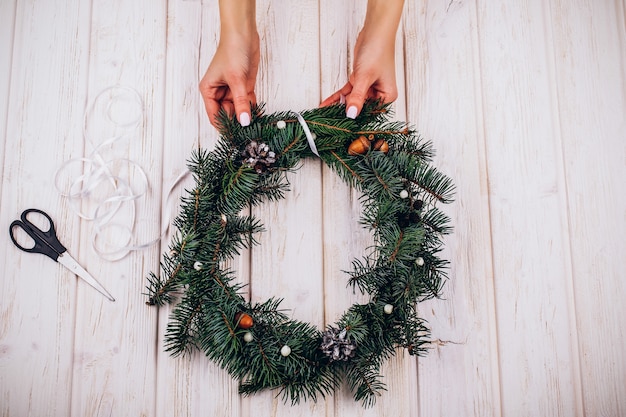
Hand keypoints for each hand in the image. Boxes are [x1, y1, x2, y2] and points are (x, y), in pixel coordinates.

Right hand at [200, 0, 258, 126]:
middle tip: (248, 133)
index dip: (223, 127)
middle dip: (237, 123)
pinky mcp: (244, 87)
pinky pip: (247, 103)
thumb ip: (241, 103)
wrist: (244, 35)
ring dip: (246, 117)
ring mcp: (232, 90)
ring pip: (238, 110)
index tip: (234, 137)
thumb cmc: (232, 52)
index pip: (214, 116)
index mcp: (209, 90)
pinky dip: (253, 110)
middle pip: (227, 115)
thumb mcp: (236, 80)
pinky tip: (259, 117)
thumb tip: (244, 122)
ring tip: (255, 127)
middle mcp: (219, 92)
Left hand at [320, 0, 404, 118]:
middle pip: (360, 107)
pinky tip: (326, 103)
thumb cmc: (377, 51)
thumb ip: (357, 97)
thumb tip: (352, 114)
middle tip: (329, 121)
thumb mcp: (365, 77)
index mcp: (387, 96)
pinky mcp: (360, 81)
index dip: (357, 118)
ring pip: (352, 100)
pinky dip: (337, 97)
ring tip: (324, 114)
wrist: (374, 32)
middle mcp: (379, 93)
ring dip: (338, 105)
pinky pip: (347, 92)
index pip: (370, 112)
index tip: (343, 126)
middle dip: (345, 113)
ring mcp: (369, 87)